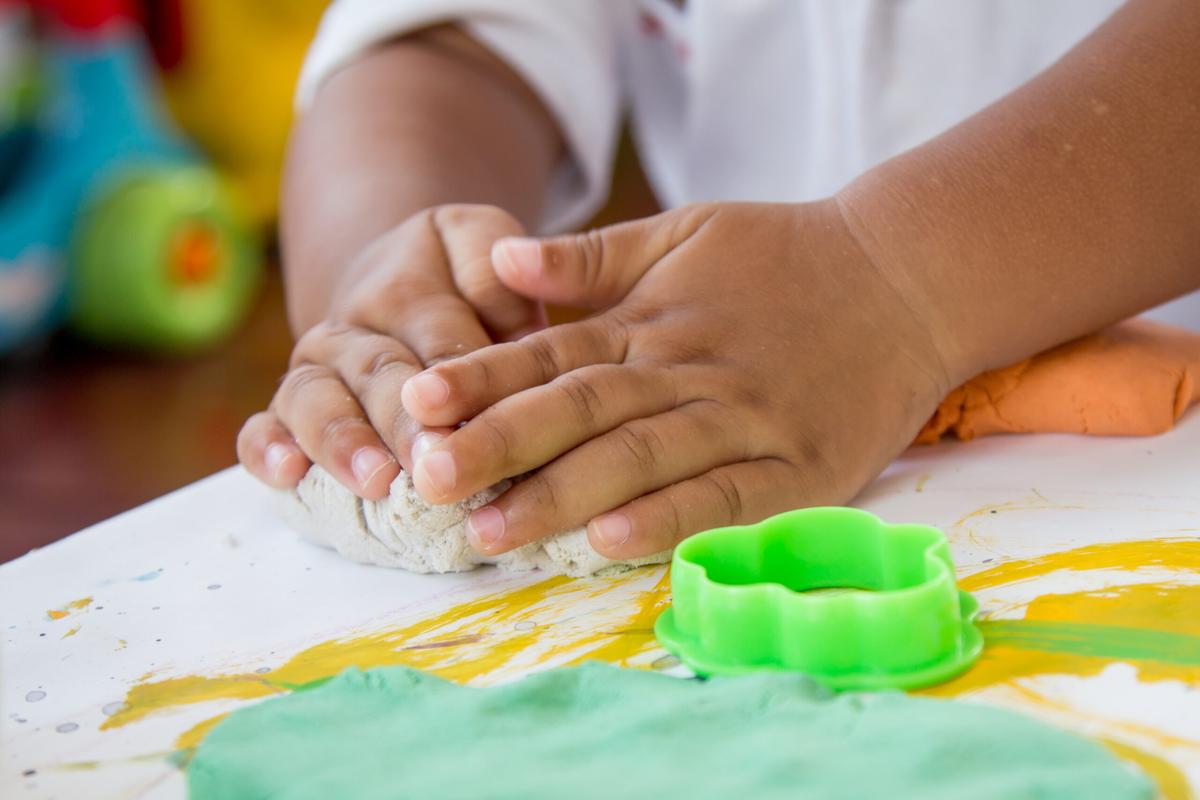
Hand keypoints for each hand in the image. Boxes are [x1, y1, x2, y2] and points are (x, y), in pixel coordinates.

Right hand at [238, 205, 545, 498]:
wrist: (385, 284)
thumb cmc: (455, 281)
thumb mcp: (476, 248)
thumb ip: (495, 274)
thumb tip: (517, 313)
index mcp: (404, 291)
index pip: (435, 332)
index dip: (455, 372)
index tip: (475, 412)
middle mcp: (351, 333)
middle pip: (377, 374)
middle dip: (405, 422)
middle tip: (432, 463)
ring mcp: (314, 373)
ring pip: (315, 401)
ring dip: (343, 442)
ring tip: (374, 480)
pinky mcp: (285, 412)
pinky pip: (260, 429)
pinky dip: (267, 451)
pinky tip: (288, 475)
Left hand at [399, 200, 958, 557]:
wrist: (905, 277)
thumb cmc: (785, 257)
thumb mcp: (685, 232)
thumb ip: (591, 257)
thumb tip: (499, 262)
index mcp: (651, 320)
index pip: (550, 353)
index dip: (481, 379)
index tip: (416, 406)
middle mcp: (687, 370)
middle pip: (579, 410)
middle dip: (499, 445)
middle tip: (425, 480)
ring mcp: (744, 420)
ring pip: (640, 458)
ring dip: (562, 495)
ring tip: (490, 529)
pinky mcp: (799, 467)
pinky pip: (726, 498)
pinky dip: (669, 520)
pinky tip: (613, 542)